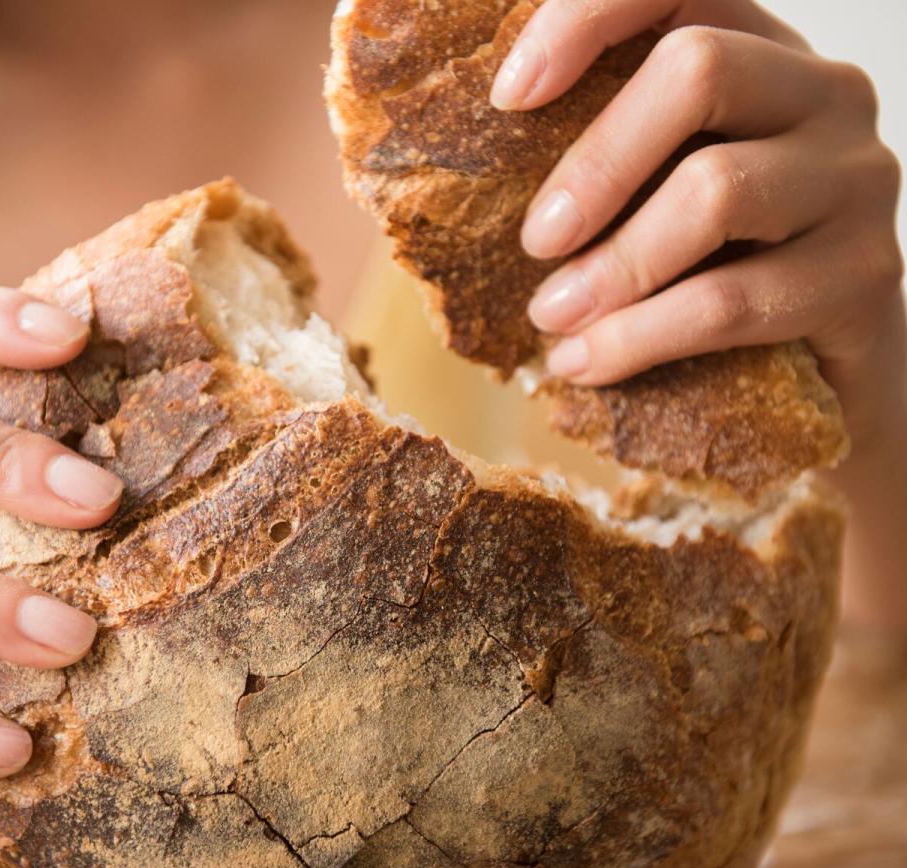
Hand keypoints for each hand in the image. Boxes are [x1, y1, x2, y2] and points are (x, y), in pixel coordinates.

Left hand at [491, 0, 904, 455]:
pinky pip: (732, 300)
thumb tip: (461, 178)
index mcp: (755, 51)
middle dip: (595, 162)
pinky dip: (639, 337)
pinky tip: (586, 362)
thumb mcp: (651, 196)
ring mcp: (857, 178)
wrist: (818, 374)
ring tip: (549, 320)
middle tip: (535, 242)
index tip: (510, 96)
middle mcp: (822, 92)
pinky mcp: (863, 273)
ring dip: (611, 267)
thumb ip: (598, 162)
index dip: (587, 19)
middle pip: (700, 69)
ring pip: (717, 190)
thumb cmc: (708, 269)